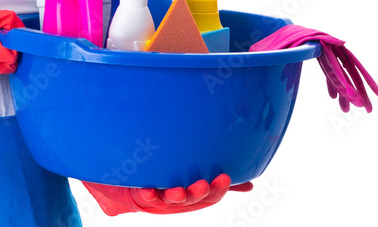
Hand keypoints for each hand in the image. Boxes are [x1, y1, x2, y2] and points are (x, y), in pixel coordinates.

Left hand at [82, 174, 252, 215]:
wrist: (127, 188)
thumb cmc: (167, 182)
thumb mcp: (193, 178)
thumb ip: (218, 182)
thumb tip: (250, 184)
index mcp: (191, 194)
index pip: (209, 194)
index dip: (218, 189)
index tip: (226, 177)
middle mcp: (176, 198)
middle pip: (190, 199)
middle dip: (197, 194)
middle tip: (203, 184)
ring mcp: (157, 197)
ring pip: (168, 200)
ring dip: (174, 197)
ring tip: (179, 191)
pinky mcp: (139, 193)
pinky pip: (142, 195)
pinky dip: (146, 193)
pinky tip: (148, 190)